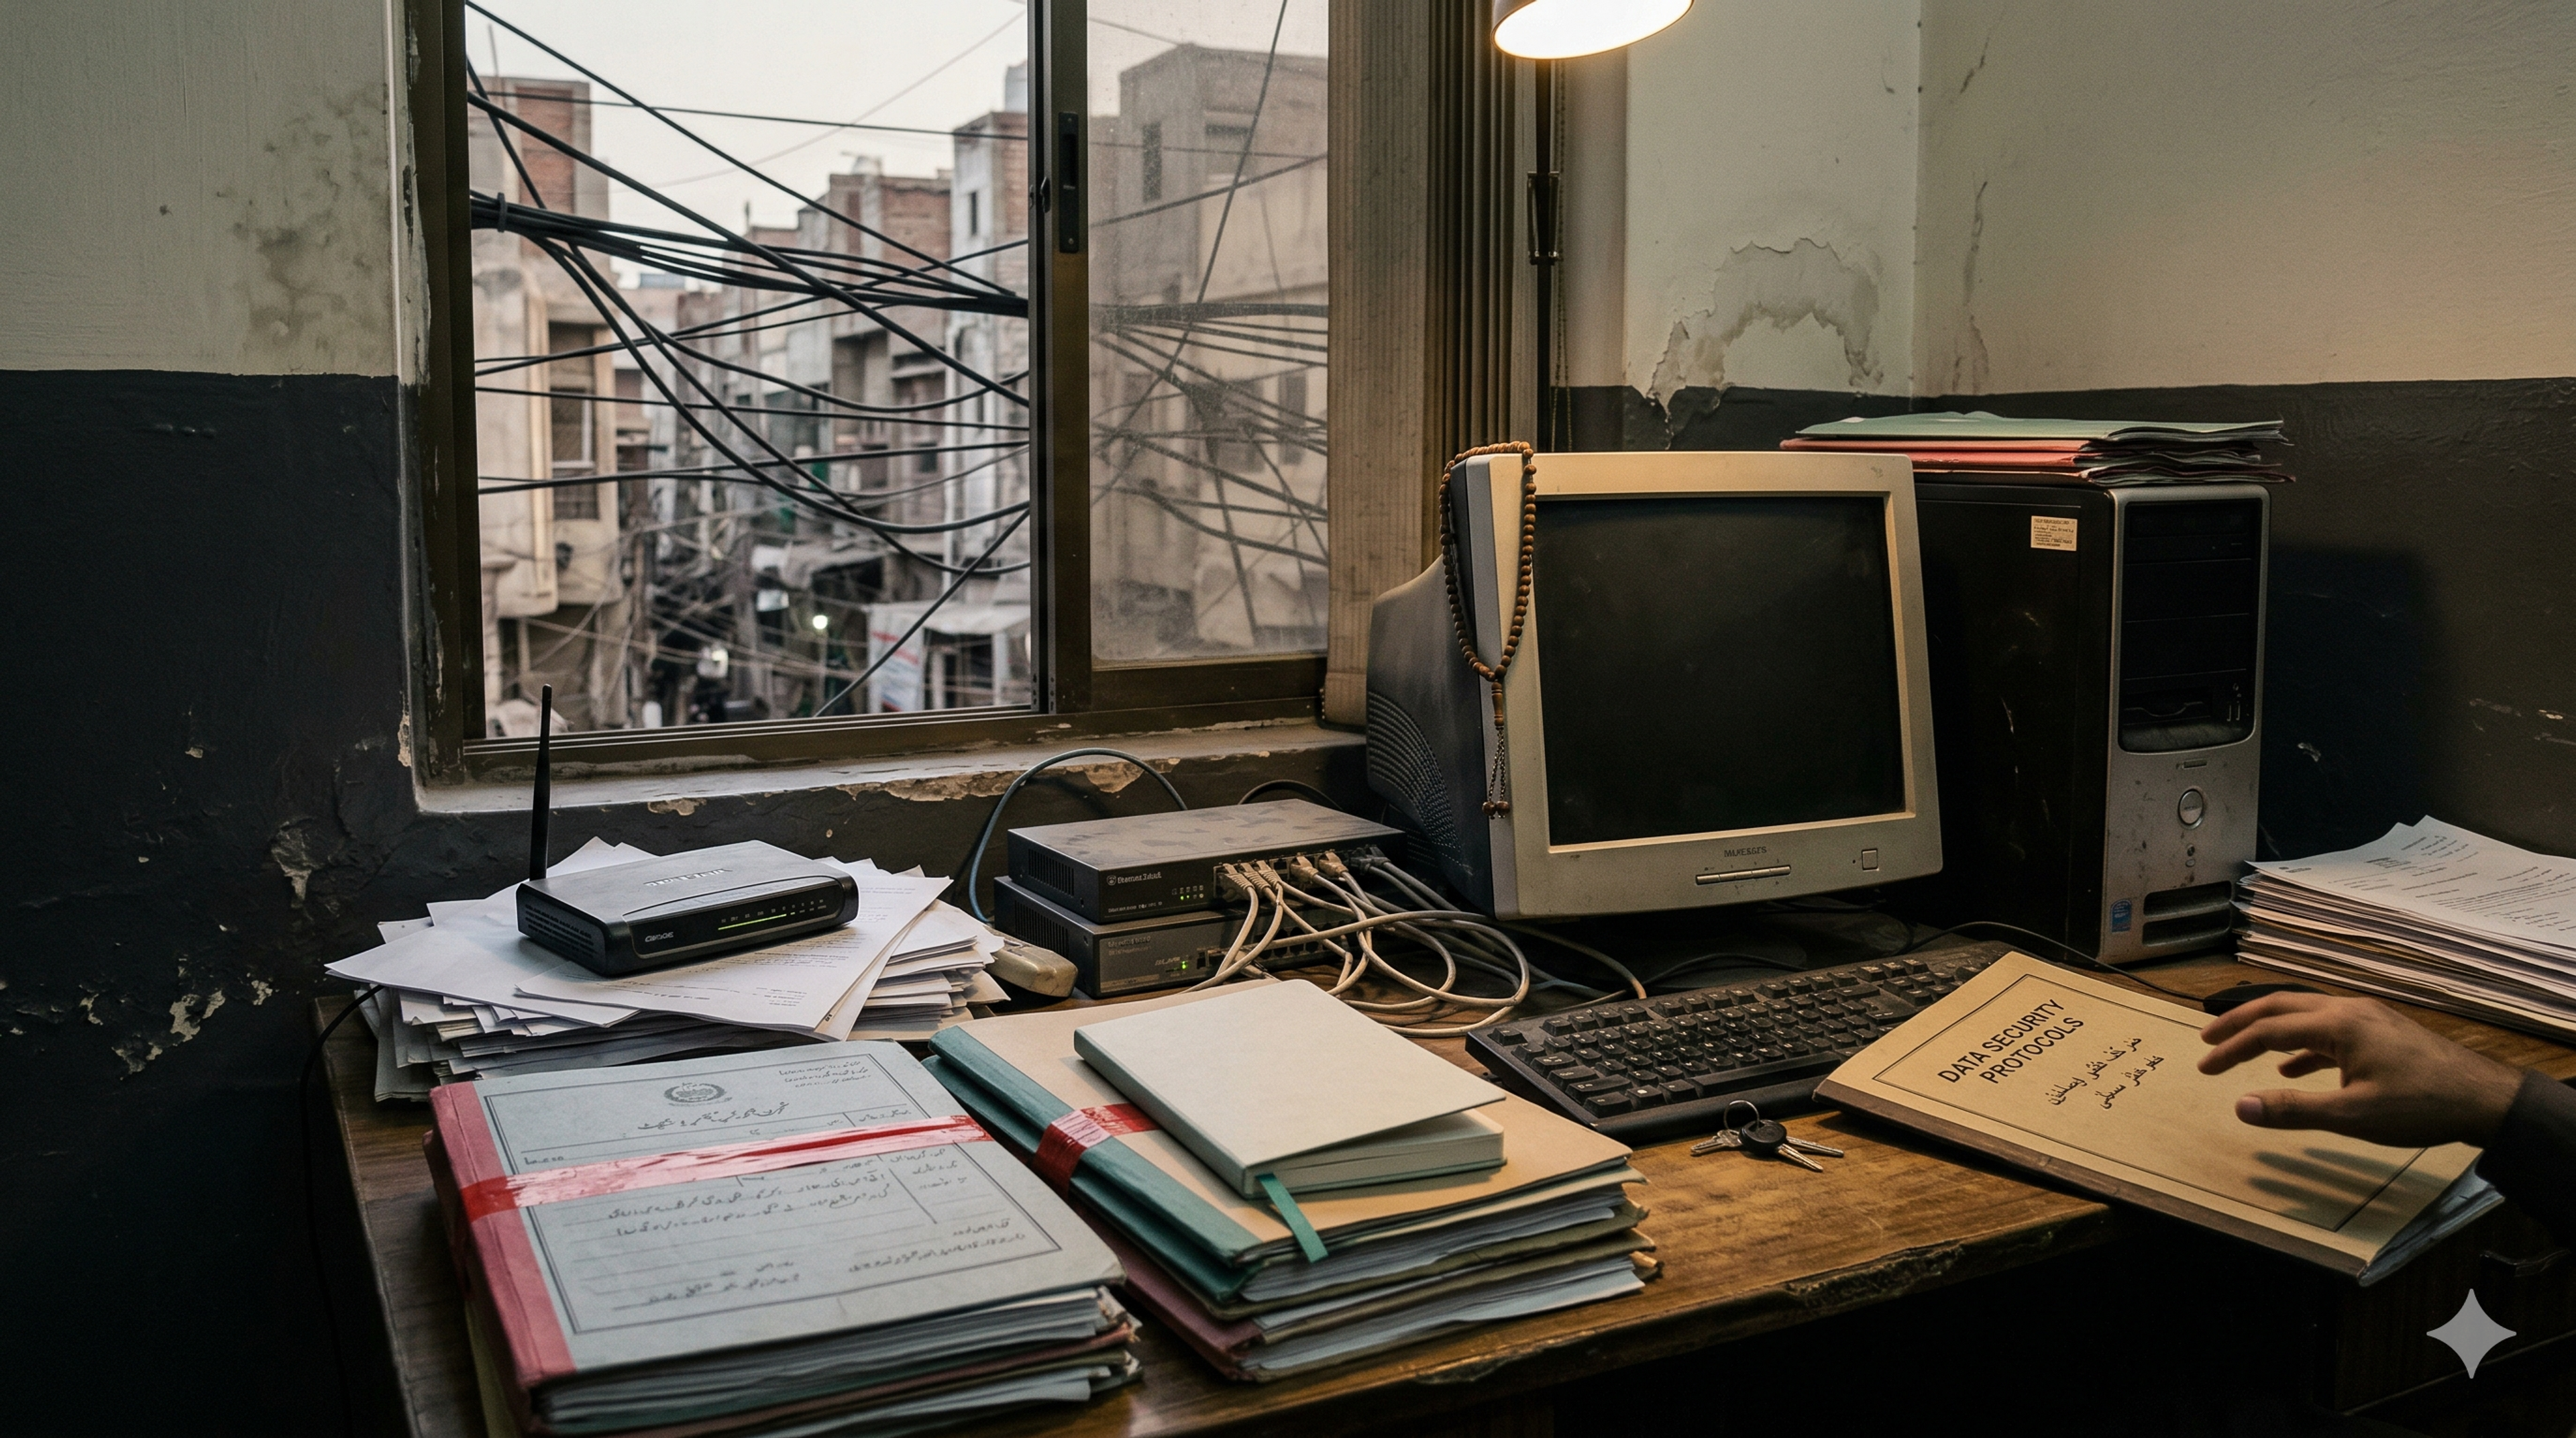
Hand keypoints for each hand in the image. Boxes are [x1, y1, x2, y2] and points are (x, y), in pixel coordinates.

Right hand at [2197, 992, 2523, 1147]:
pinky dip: (2301, 1044)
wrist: (2483, 1099)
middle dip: (2239, 1022)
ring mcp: (2367, 1017)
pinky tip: (2293, 1068)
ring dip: (2269, 1029)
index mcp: (2337, 1024)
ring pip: (2304, 1013)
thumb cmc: (2420, 1106)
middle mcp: (2348, 1010)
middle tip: (2208, 1039)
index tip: (2204, 1066)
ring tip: (2242, 1047)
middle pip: (2280, 1005)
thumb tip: (2241, 1106)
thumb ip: (2292, 1109)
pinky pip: (2327, 1028)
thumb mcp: (2351, 1116)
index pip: (2268, 1030)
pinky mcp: (2381, 1031)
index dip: (2231, 1048)